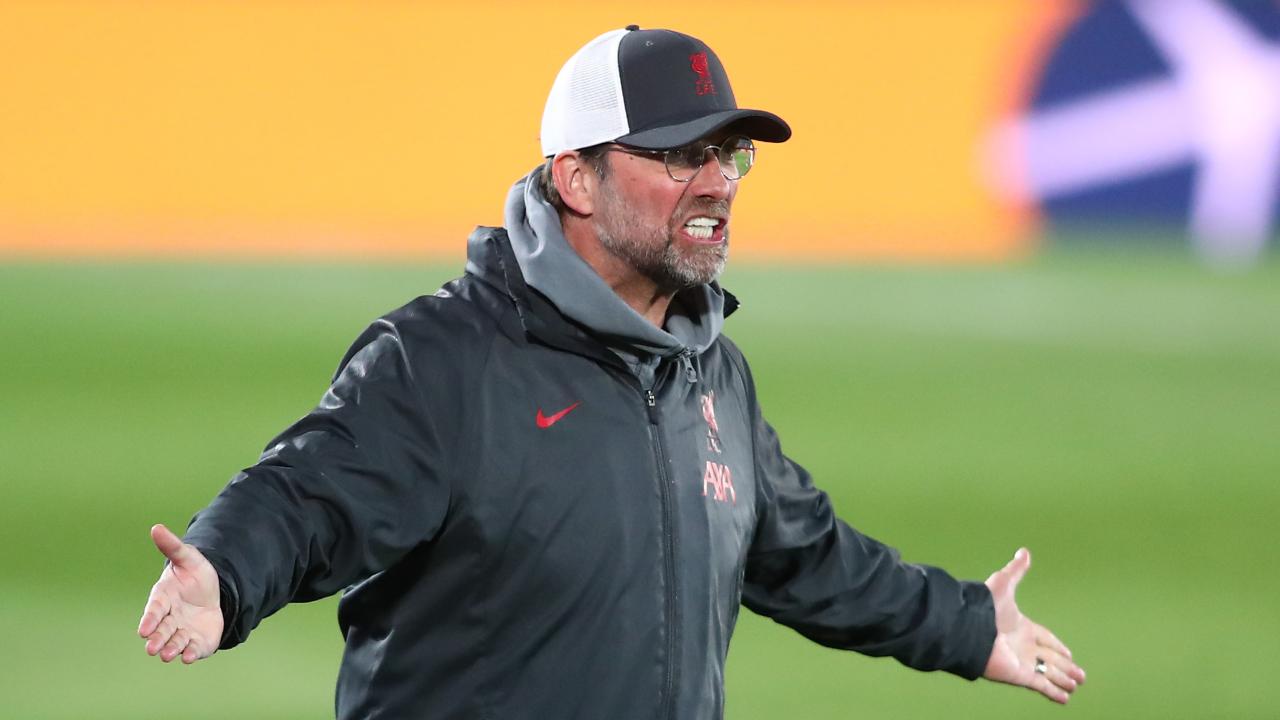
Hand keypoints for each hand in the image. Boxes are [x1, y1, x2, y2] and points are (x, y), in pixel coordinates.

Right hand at [137, 524, 223, 663]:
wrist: (214, 595)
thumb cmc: (195, 576)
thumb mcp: (188, 558)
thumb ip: (173, 547)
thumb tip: (156, 527)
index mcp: (163, 599)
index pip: (155, 610)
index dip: (150, 619)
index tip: (144, 629)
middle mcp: (169, 619)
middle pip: (162, 630)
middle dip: (157, 639)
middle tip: (151, 648)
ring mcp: (182, 632)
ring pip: (174, 643)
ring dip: (171, 649)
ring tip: (167, 654)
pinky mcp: (196, 642)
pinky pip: (192, 650)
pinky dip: (190, 654)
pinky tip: (189, 657)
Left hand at [982, 548, 1085, 703]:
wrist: (969, 627)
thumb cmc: (984, 606)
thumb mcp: (1004, 583)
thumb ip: (1015, 570)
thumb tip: (1024, 551)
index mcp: (1021, 627)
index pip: (1044, 638)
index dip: (1056, 645)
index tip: (1068, 652)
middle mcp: (1022, 646)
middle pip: (1050, 658)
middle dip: (1065, 666)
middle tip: (1080, 675)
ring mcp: (1021, 662)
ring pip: (1049, 673)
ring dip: (1062, 679)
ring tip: (1076, 685)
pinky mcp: (1019, 675)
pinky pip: (1041, 685)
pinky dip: (1053, 692)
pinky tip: (1065, 698)